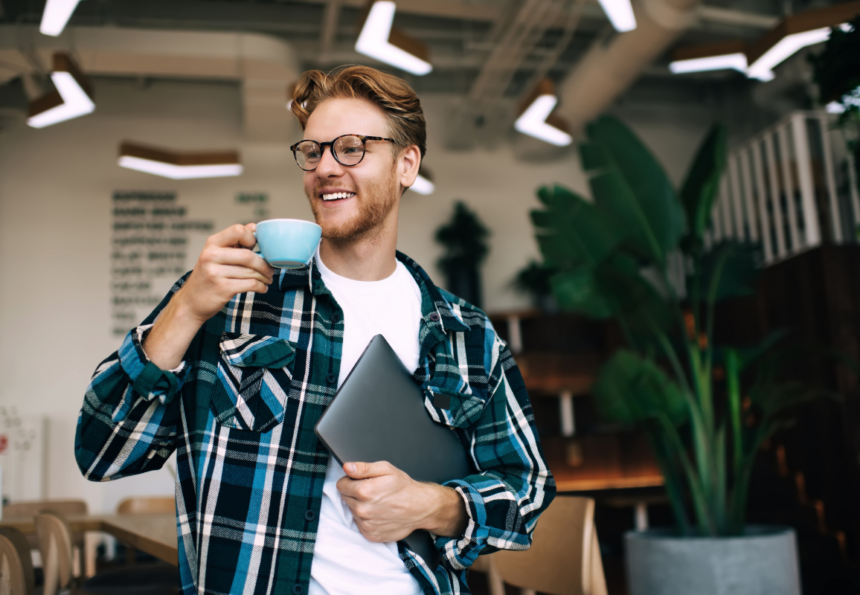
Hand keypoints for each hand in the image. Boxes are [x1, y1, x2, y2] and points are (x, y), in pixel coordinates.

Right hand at [176, 223, 274, 323]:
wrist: (191, 302)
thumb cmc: (208, 276)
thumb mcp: (216, 255)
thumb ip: (234, 241)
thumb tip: (253, 226)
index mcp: (212, 243)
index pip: (238, 230)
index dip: (252, 238)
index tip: (257, 249)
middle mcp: (211, 256)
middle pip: (248, 255)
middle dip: (264, 264)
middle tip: (270, 270)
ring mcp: (216, 273)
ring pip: (251, 272)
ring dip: (265, 277)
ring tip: (267, 279)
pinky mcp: (222, 288)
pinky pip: (250, 284)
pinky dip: (261, 287)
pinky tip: (262, 288)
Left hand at [336, 461, 467, 542]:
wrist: (420, 508)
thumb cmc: (404, 488)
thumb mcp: (386, 469)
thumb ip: (363, 468)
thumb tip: (347, 467)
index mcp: (364, 491)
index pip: (341, 485)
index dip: (350, 481)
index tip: (361, 481)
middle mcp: (362, 509)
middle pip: (345, 498)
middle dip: (355, 493)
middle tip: (373, 491)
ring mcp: (366, 524)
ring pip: (352, 511)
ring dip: (361, 506)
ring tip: (378, 503)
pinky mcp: (370, 535)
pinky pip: (359, 524)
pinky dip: (366, 519)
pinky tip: (378, 513)